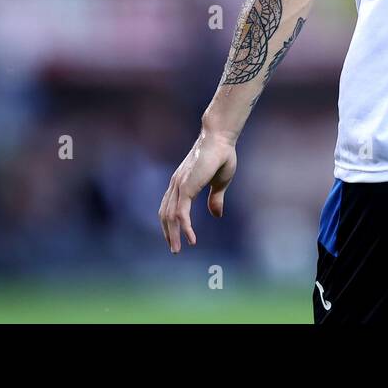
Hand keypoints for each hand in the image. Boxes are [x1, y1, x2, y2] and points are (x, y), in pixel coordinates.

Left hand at [159, 130, 237, 253]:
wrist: (221, 138)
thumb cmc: (222, 155)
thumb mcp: (220, 183)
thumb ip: (215, 199)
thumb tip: (216, 215)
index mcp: (182, 182)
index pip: (169, 207)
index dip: (170, 223)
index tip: (175, 237)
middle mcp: (176, 184)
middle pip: (165, 214)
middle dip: (169, 233)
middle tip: (174, 249)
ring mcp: (179, 185)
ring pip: (171, 216)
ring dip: (174, 234)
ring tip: (178, 249)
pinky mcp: (186, 186)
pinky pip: (181, 213)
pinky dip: (184, 227)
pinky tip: (191, 238)